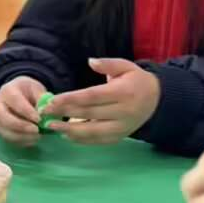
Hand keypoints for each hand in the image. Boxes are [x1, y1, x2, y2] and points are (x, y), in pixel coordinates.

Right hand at [0, 76, 46, 146]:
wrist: (19, 95)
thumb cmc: (28, 92)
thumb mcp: (37, 89)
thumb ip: (41, 98)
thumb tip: (45, 111)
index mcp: (8, 91)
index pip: (15, 101)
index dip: (26, 111)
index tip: (39, 119)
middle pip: (3, 117)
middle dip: (20, 125)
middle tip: (36, 130)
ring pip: (3, 130)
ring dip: (21, 136)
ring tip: (37, 136)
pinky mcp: (1, 130)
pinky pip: (7, 139)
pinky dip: (21, 142)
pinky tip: (33, 140)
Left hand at [44, 58, 159, 145]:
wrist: (158, 100)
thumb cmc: (136, 81)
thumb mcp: (126, 66)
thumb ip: (108, 64)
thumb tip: (90, 61)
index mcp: (123, 93)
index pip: (91, 97)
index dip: (70, 99)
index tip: (52, 101)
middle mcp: (123, 112)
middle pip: (89, 114)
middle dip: (64, 114)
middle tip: (45, 114)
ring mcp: (123, 127)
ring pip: (93, 132)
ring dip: (70, 131)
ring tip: (53, 127)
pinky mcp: (121, 136)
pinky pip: (99, 141)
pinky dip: (82, 140)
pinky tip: (67, 135)